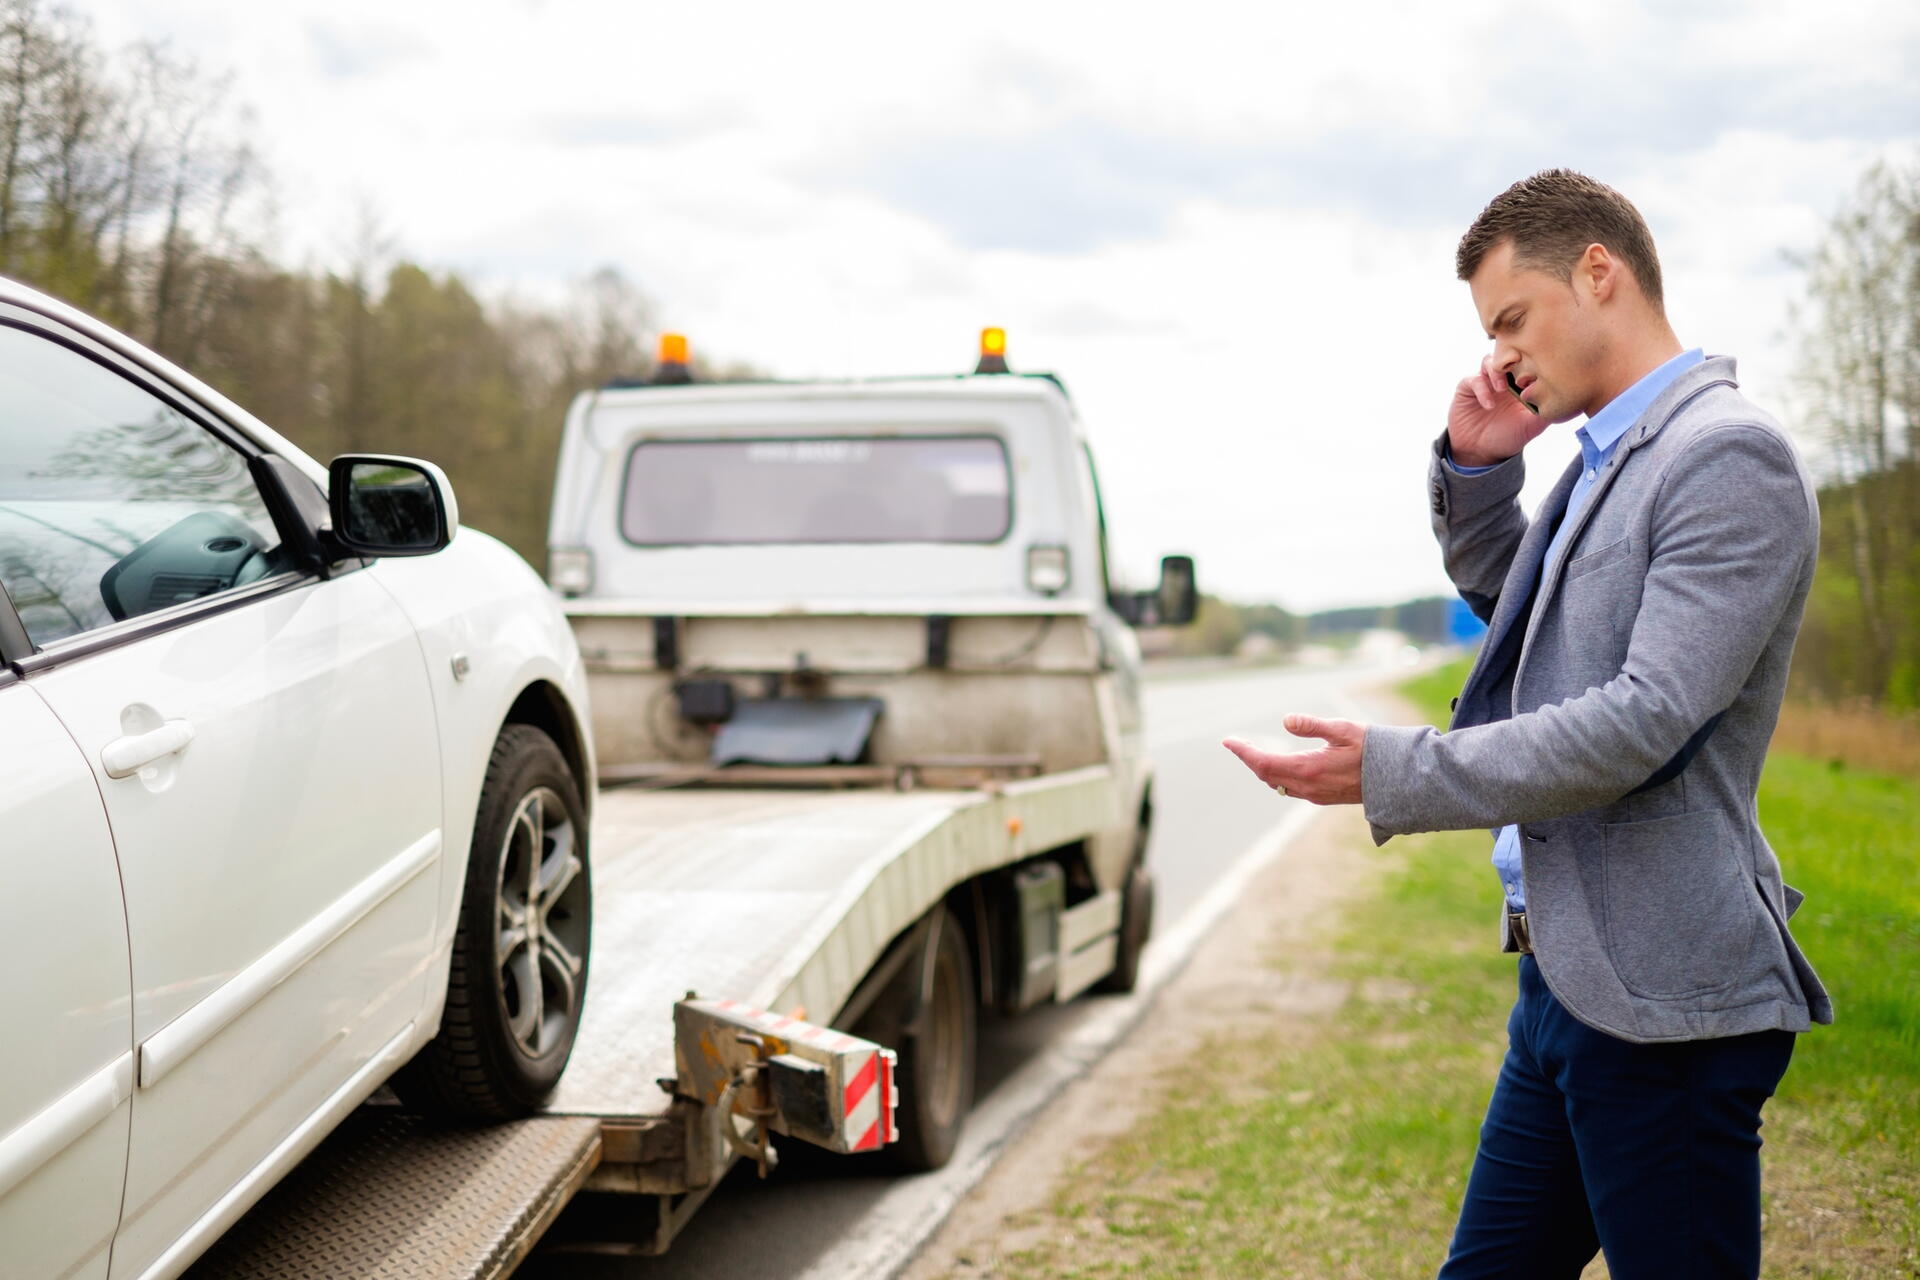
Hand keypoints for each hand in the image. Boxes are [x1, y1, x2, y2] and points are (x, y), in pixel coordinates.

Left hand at [1221, 714, 1366, 806]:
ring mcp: (1315, 795)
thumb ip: (1312, 725)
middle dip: (1250, 759)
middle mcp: (1308, 787)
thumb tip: (1285, 720)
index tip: (1228, 741)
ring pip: (1278, 784)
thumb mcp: (1343, 729)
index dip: (1244, 753)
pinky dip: (1277, 776)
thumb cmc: (1372, 749)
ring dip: (1263, 769)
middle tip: (1237, 744)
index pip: (1264, 763)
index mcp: (1309, 769)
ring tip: (1253, 752)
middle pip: (1267, 775)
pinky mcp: (1322, 797)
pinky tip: (1279, 765)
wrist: (1397, 779)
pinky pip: (1290, 788)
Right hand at [1448, 354, 1547, 467]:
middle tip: (1520, 372)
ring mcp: (1484, 382)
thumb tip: (1563, 400)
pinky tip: (1489, 405)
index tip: (1538, 376)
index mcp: (1519, 385)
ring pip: (1489, 362)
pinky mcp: (1467, 388)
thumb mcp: (1532, 427)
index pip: (1526, 363)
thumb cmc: (1508, 438)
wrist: (1480, 452)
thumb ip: (1545, 412)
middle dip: (1513, 360)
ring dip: (1496, 372)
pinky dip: (1482, 389)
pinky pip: (1474, 380)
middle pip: (1507, 356)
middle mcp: (1502, 379)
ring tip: (1502, 389)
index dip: (1532, 364)